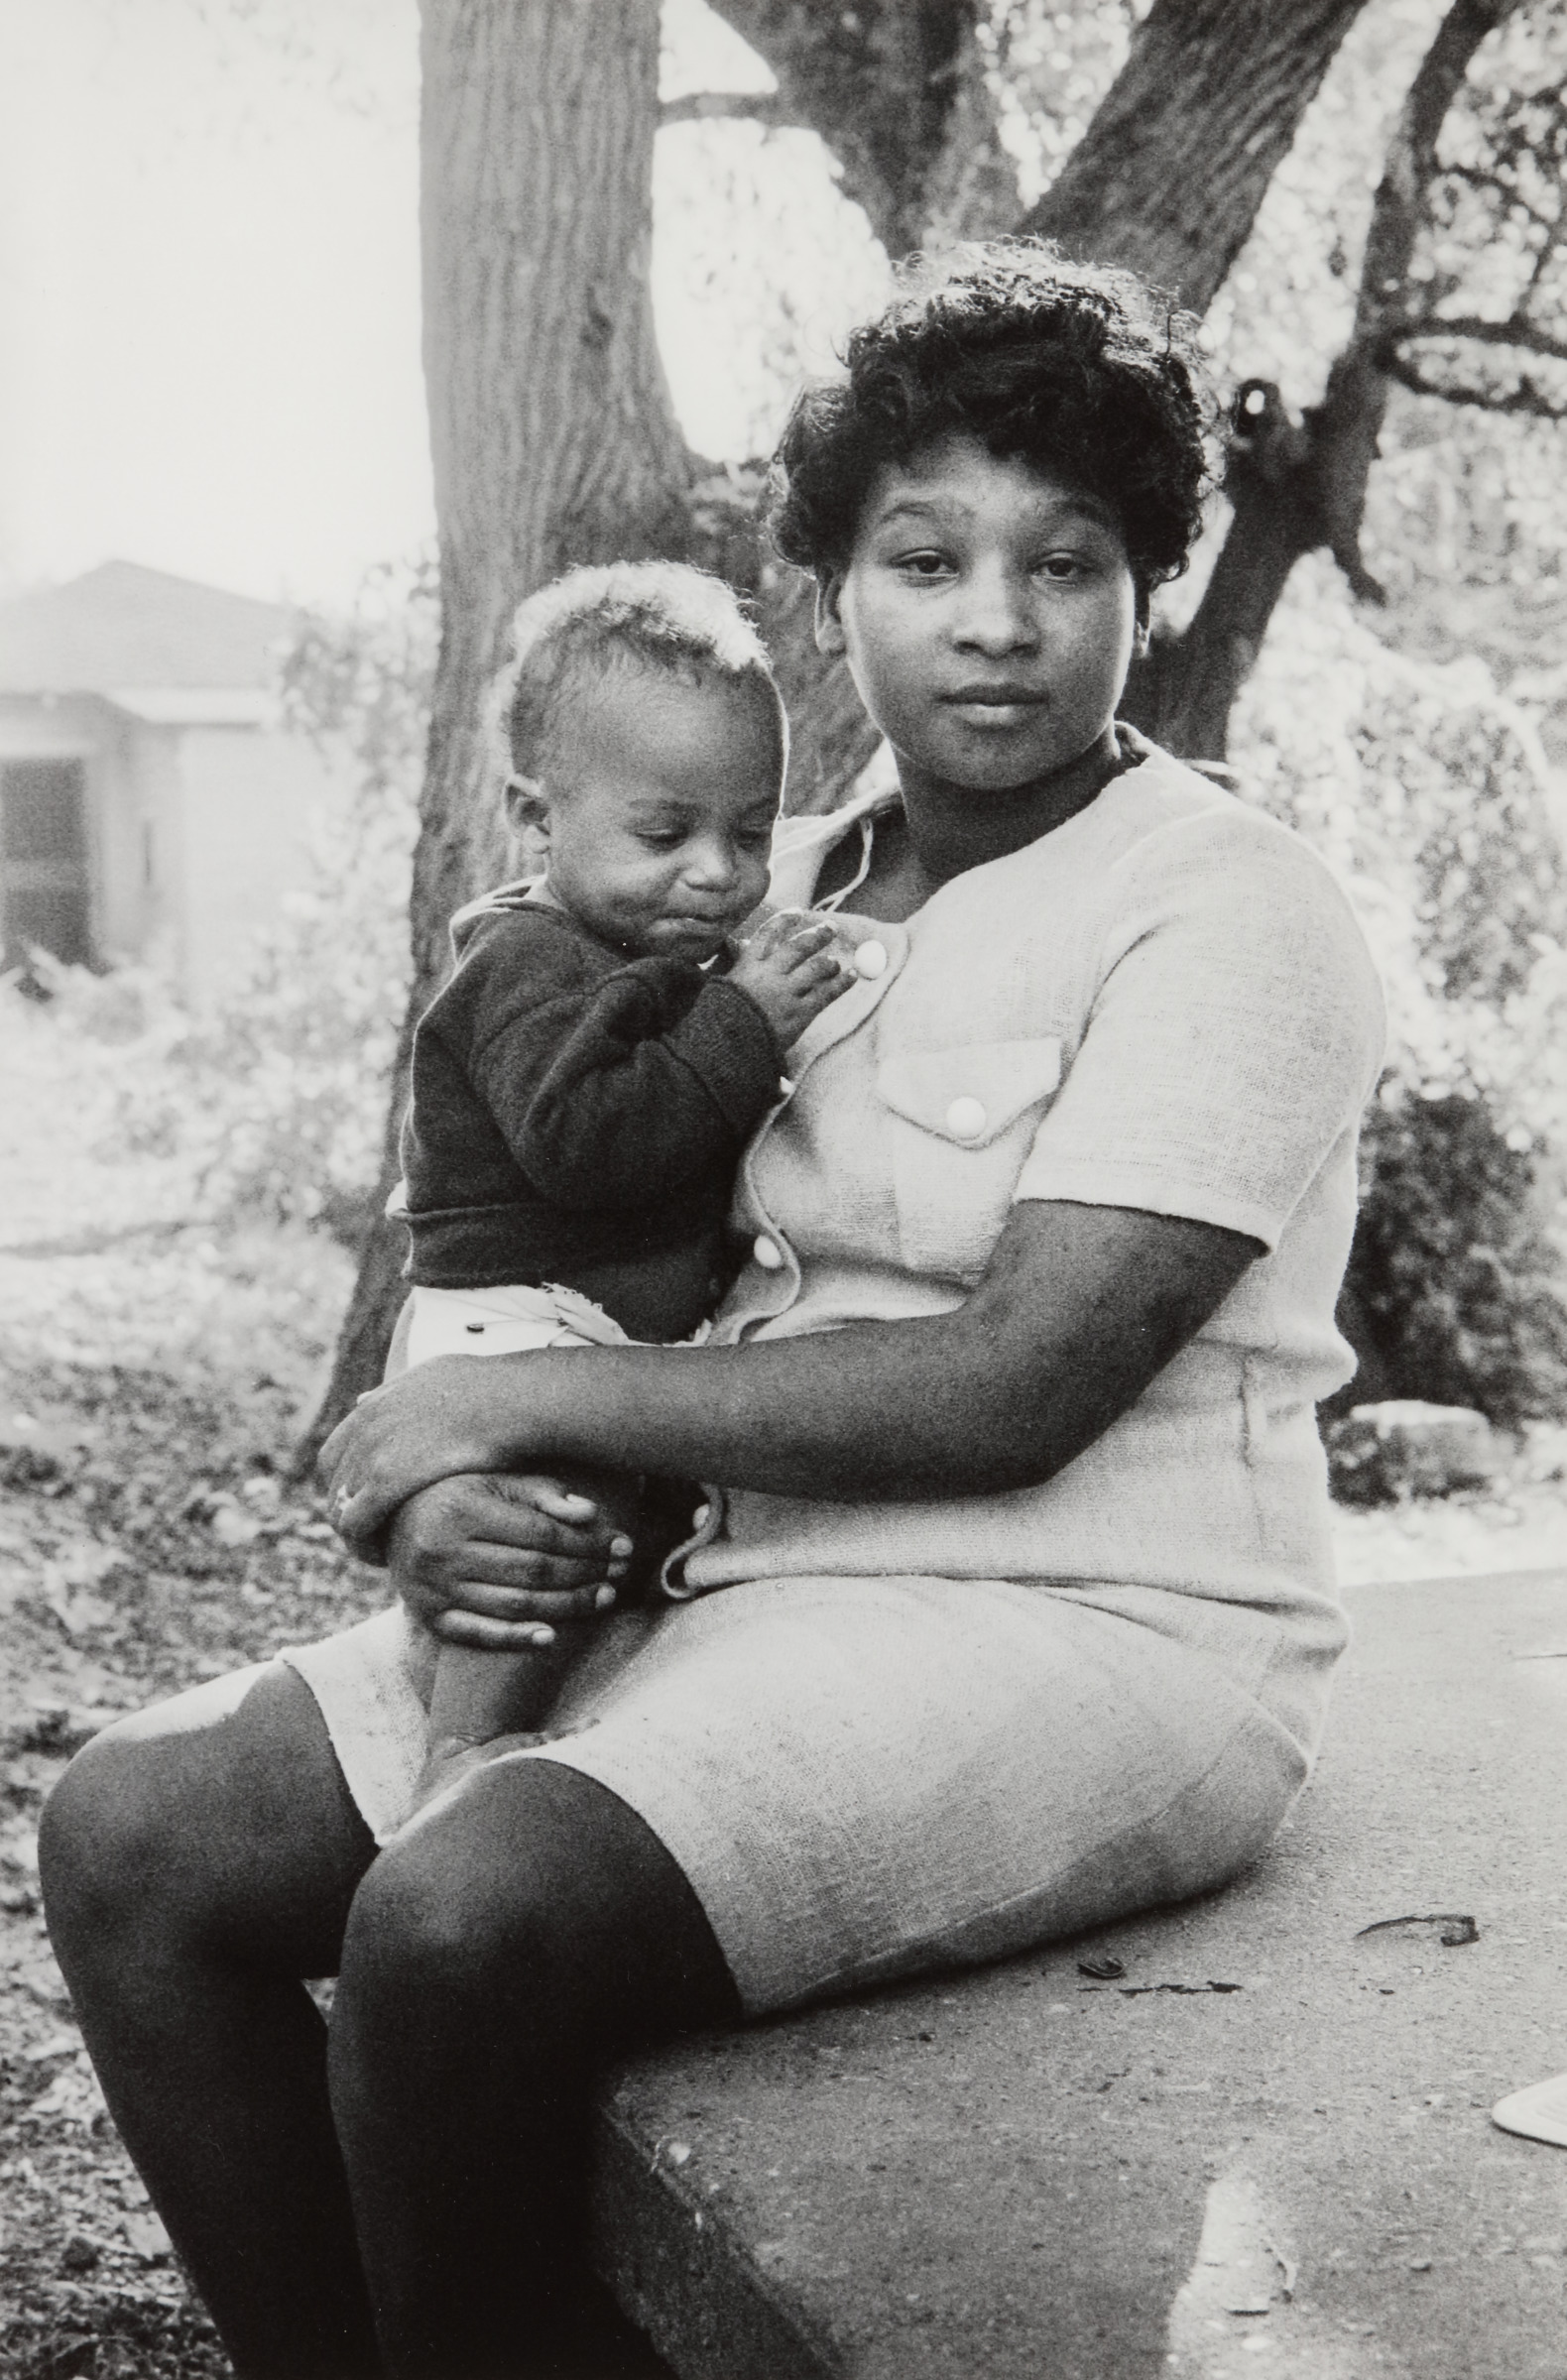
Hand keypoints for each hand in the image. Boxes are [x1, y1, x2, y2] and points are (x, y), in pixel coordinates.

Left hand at [320, 1355, 524, 1556]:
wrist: (515, 1399)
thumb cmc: (498, 1392)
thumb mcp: (436, 1376)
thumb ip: (400, 1391)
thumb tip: (365, 1398)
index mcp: (379, 1402)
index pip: (337, 1450)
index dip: (346, 1481)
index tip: (367, 1504)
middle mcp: (368, 1423)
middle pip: (332, 1478)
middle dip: (345, 1507)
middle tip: (370, 1533)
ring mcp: (374, 1451)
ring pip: (339, 1505)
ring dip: (354, 1531)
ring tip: (377, 1553)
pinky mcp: (386, 1481)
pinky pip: (354, 1523)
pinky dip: (361, 1545)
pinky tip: (384, 1559)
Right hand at [390, 1473, 634, 1648]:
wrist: (390, 1525)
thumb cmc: (458, 1495)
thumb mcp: (494, 1480)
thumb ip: (542, 1492)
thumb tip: (591, 1513)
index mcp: (460, 1508)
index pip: (540, 1533)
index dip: (587, 1541)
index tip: (621, 1543)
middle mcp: (442, 1550)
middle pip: (532, 1570)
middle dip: (585, 1573)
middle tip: (620, 1571)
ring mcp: (433, 1589)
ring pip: (515, 1604)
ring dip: (566, 1605)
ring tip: (603, 1597)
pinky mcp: (430, 1618)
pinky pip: (480, 1634)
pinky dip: (517, 1638)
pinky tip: (552, 1635)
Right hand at [728, 911, 852, 1050]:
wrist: (726, 1047)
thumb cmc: (720, 1017)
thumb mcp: (723, 984)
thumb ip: (738, 963)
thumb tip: (739, 943)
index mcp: (748, 965)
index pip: (769, 933)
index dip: (785, 920)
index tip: (797, 912)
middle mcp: (769, 974)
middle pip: (799, 947)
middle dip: (817, 935)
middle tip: (831, 928)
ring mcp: (786, 993)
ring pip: (815, 968)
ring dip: (828, 962)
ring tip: (835, 962)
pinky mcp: (799, 1013)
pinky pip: (826, 994)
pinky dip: (841, 983)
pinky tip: (851, 976)